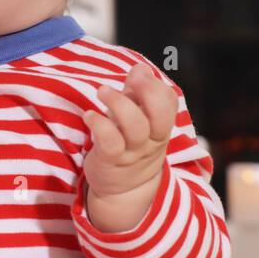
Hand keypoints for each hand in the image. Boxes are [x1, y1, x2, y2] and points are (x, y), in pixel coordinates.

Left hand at [83, 62, 177, 232]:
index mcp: (159, 127)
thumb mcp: (138, 118)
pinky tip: (89, 116)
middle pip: (159, 115)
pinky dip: (100, 125)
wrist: (122, 190)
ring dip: (119, 104)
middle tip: (132, 78)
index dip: (155, 86)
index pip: (168, 103)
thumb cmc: (127, 143)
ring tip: (102, 91)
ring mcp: (132, 152)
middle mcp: (150, 140)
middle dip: (148, 92)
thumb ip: (138, 93)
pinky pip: (110, 143)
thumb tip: (140, 67)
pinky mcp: (111, 161)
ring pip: (135, 127)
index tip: (138, 74)